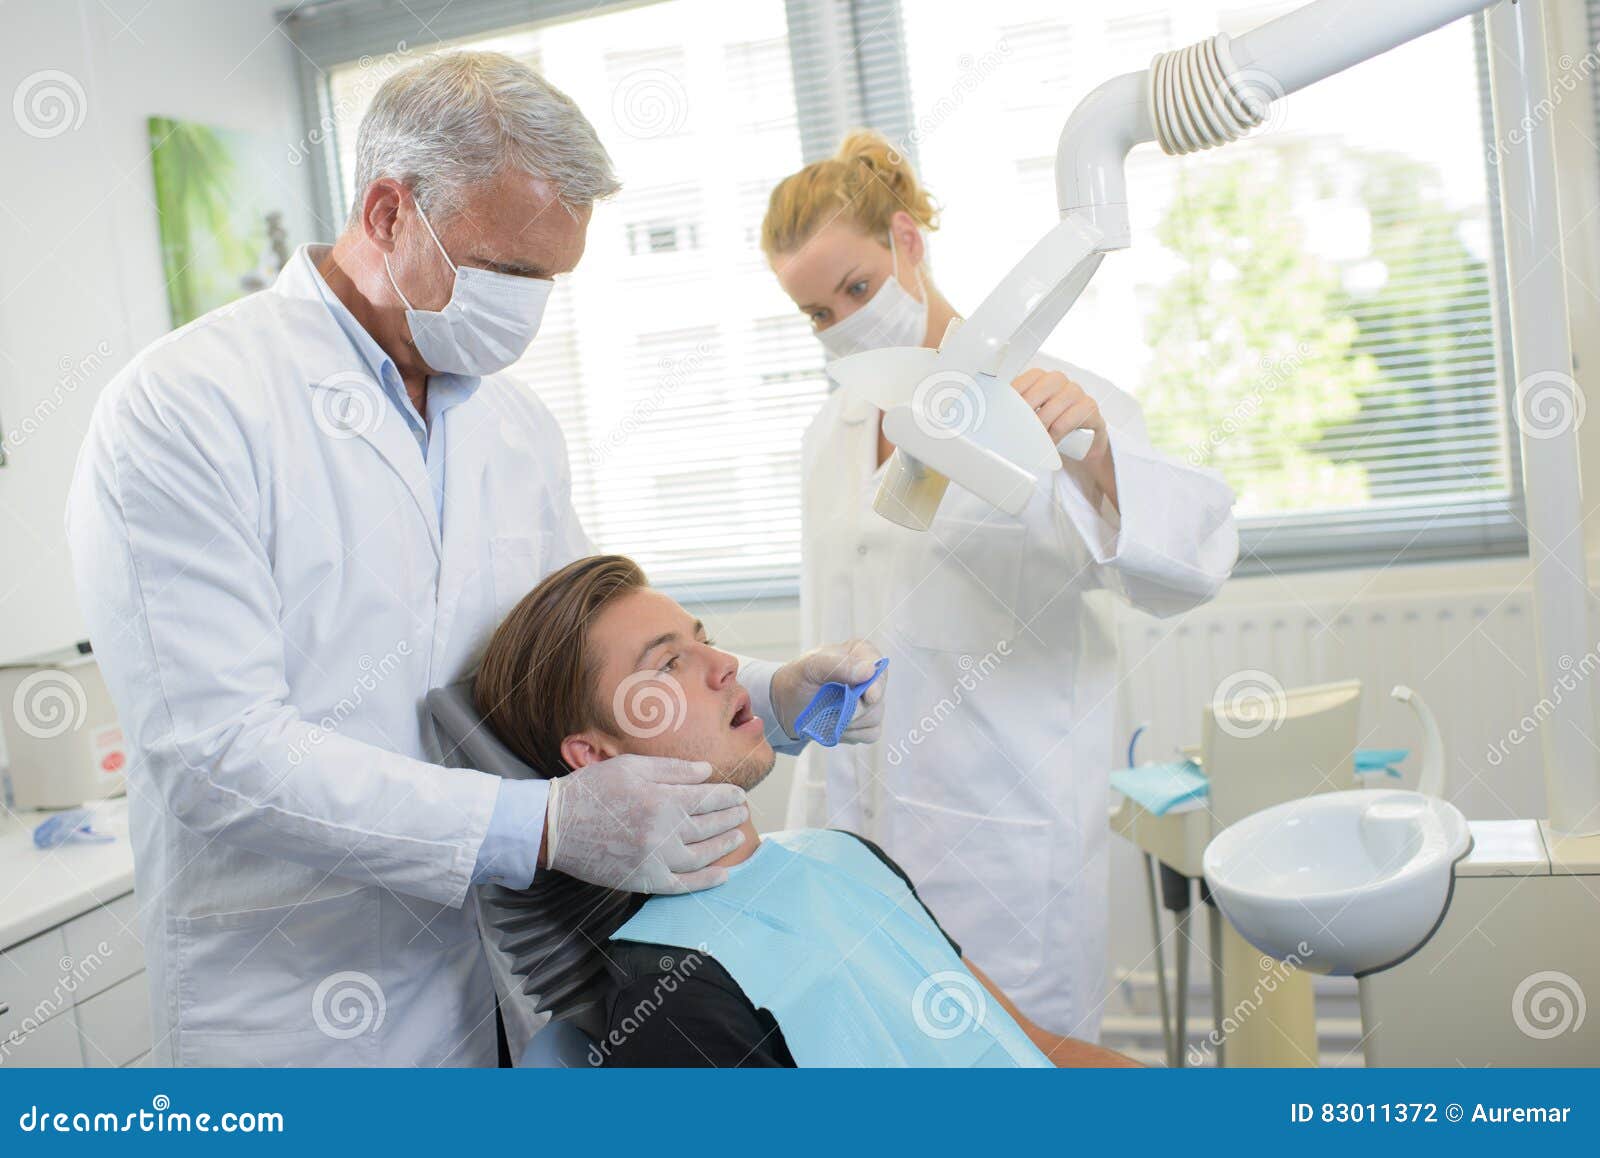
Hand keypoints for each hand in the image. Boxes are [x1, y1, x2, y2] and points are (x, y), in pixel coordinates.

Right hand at [541, 753, 747, 892]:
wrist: (556, 826)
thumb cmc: (592, 791)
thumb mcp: (631, 766)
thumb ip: (673, 769)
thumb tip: (707, 772)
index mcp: (663, 800)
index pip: (709, 799)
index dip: (728, 797)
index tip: (740, 794)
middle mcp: (664, 832)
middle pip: (709, 826)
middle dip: (730, 818)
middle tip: (743, 813)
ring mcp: (656, 860)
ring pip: (702, 855)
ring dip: (724, 846)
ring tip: (737, 837)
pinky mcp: (645, 880)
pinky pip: (684, 885)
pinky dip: (706, 882)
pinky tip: (722, 875)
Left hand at [771, 640, 887, 743]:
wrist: (787, 705)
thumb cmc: (799, 679)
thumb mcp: (811, 666)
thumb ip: (838, 665)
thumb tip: (869, 671)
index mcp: (859, 653)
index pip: (878, 664)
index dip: (876, 682)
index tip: (869, 696)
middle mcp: (869, 676)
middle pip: (878, 695)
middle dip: (855, 707)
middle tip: (833, 709)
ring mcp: (871, 700)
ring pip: (875, 717)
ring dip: (849, 721)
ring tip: (828, 714)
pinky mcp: (868, 722)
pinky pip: (870, 733)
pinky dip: (851, 733)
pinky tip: (836, 725)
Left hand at [1012, 368, 1116, 507]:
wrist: (1084, 440)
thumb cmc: (1051, 424)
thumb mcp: (1031, 417)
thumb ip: (1012, 414)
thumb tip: (984, 420)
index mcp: (1040, 377)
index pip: (1021, 382)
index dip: (1010, 400)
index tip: (1001, 416)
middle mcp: (1058, 380)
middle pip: (1037, 392)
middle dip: (1025, 415)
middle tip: (1017, 432)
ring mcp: (1075, 391)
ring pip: (1051, 409)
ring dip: (1040, 429)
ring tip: (1034, 442)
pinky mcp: (1090, 407)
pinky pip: (1068, 420)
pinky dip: (1055, 435)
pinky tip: (1050, 443)